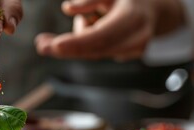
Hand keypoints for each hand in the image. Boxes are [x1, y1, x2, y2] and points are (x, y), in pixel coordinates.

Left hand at [35, 0, 184, 60]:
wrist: (153, 10)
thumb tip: (68, 9)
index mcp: (134, 19)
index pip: (101, 36)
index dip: (77, 43)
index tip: (55, 46)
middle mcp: (135, 40)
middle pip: (93, 50)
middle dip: (65, 48)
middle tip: (40, 45)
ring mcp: (130, 51)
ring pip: (91, 51)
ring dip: (77, 40)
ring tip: (87, 18)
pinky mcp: (122, 56)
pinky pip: (95, 52)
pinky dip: (84, 43)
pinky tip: (89, 27)